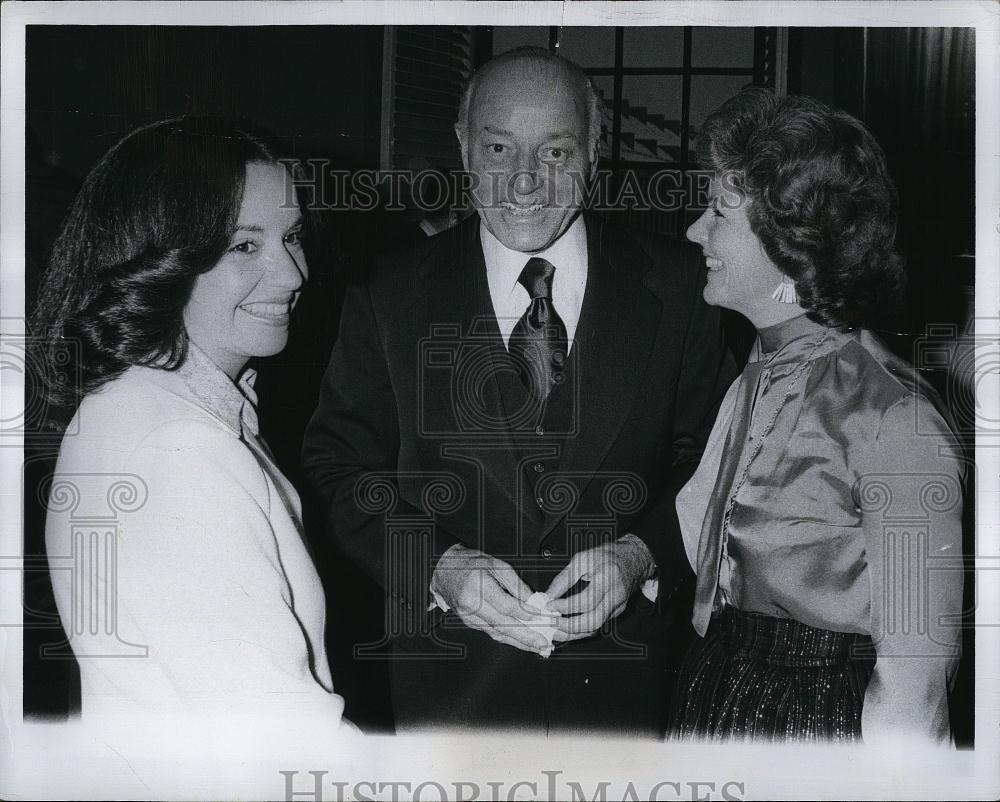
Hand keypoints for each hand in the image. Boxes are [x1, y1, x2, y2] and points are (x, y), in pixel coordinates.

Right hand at [430, 544, 559, 655]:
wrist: (444, 569)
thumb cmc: (470, 563)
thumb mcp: (496, 564)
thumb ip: (516, 584)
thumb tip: (533, 601)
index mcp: (478, 586)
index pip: (506, 606)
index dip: (526, 613)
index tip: (543, 617)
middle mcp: (471, 604)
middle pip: (502, 625)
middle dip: (526, 637)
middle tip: (543, 643)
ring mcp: (468, 616)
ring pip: (497, 633)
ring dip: (520, 642)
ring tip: (538, 647)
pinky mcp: (469, 622)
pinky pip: (492, 632)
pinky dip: (509, 638)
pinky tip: (522, 642)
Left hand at [544, 535, 653, 643]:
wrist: (634, 559)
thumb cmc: (608, 556)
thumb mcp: (582, 559)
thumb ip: (564, 578)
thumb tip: (549, 594)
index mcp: (607, 578)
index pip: (586, 601)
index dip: (565, 606)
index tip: (550, 605)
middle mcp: (615, 596)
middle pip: (593, 621)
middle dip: (569, 626)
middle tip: (552, 622)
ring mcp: (617, 607)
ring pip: (596, 628)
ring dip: (573, 633)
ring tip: (556, 629)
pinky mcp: (616, 613)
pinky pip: (598, 626)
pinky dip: (581, 630)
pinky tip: (568, 628)